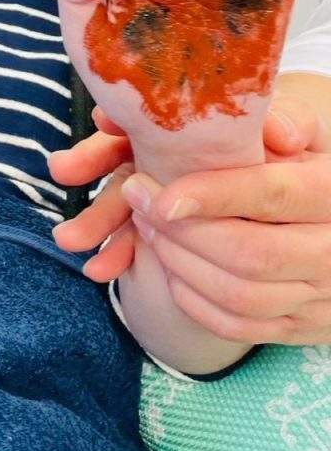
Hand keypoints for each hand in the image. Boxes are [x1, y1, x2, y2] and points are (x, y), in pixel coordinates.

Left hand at [52, 98, 330, 344]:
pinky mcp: (302, 328)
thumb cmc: (307, 166)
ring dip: (179, 263)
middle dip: (181, 231)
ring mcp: (321, 298)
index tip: (158, 193)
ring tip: (147, 225)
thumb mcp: (309, 135)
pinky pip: (239, 327)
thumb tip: (272, 128)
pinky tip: (169, 266)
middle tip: (137, 197)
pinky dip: (194, 300)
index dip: (211, 196)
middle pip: (249, 254)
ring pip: (239, 295)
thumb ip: (288, 122)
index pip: (272, 196)